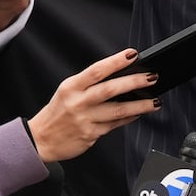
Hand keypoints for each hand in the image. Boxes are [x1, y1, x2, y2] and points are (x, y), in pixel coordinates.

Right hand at [26, 48, 158, 162]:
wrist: (40, 140)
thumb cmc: (57, 113)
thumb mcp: (67, 92)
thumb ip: (89, 85)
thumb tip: (120, 76)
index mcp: (71, 86)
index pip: (97, 70)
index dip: (116, 61)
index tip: (133, 55)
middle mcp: (78, 102)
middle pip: (111, 89)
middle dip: (135, 82)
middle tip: (152, 77)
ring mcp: (85, 119)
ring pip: (118, 110)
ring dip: (140, 105)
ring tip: (155, 101)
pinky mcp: (90, 135)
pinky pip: (115, 124)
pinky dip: (129, 118)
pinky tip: (138, 113)